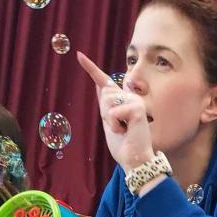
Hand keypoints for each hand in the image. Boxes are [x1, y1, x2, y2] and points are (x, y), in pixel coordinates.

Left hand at [77, 51, 154, 171]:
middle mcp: (131, 97)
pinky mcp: (137, 108)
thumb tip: (99, 86)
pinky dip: (115, 124)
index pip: (105, 82)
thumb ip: (105, 106)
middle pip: (104, 92)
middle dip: (105, 111)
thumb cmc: (124, 146)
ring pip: (108, 100)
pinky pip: (114, 111)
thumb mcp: (109, 124)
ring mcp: (135, 101)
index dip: (91, 68)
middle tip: (118, 127)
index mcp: (124, 101)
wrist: (135, 161)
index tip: (79, 55)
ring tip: (122, 130)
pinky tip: (126, 131)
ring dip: (110, 119)